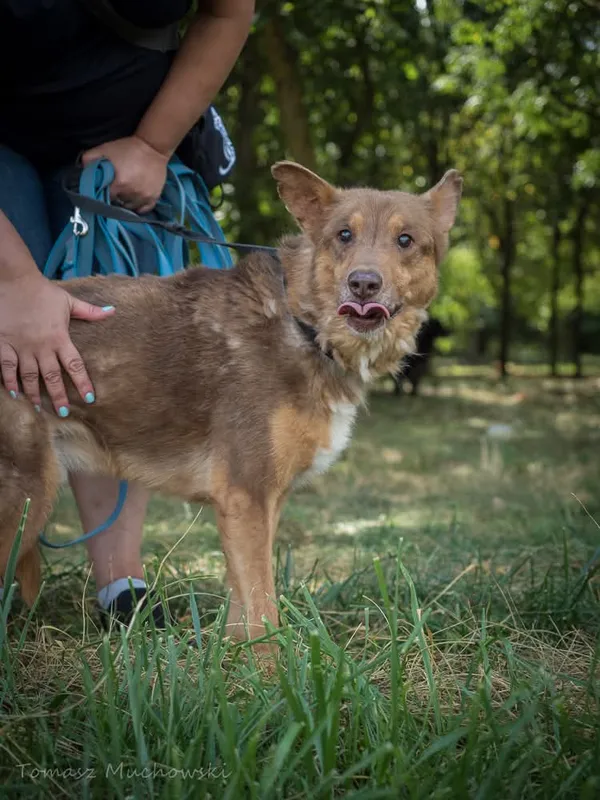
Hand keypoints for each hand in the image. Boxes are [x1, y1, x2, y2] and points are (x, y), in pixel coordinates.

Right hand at [0, 272, 114, 414]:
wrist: (14, 281)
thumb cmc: (43, 291)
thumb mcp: (69, 301)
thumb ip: (90, 312)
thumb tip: (113, 311)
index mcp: (60, 338)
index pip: (75, 366)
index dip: (83, 383)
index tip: (90, 399)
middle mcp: (42, 346)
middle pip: (52, 377)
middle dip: (59, 396)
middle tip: (63, 413)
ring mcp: (22, 347)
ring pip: (30, 376)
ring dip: (35, 394)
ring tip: (40, 408)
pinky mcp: (4, 344)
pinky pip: (7, 367)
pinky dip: (9, 381)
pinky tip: (14, 393)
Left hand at [81, 135, 168, 213]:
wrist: (152, 147)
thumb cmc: (127, 148)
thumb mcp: (104, 148)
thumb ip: (89, 160)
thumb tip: (81, 171)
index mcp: (118, 184)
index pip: (104, 198)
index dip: (102, 195)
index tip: (102, 190)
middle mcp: (131, 194)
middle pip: (117, 204)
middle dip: (113, 198)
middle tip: (114, 189)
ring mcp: (144, 197)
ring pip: (129, 208)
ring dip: (125, 202)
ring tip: (124, 192)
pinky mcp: (153, 198)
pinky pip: (143, 210)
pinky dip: (138, 207)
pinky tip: (134, 199)